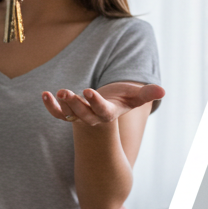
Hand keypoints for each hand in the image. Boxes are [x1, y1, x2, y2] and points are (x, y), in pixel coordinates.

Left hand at [41, 82, 165, 125]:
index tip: (87, 90)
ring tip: (57, 92)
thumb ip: (147, 94)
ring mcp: (78, 117)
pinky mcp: (68, 114)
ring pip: (68, 115)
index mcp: (108, 113)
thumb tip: (163, 91)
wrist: (106, 109)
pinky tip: (44, 94)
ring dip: (61, 105)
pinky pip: (57, 113)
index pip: (101, 110)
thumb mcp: (135, 96)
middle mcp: (92, 118)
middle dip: (74, 105)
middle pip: (82, 115)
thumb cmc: (122, 100)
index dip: (95, 102)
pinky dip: (50, 106)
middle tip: (65, 92)